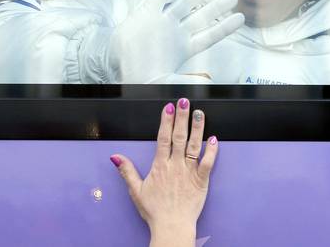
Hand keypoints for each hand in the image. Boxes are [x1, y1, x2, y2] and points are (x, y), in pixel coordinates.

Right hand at [105, 0, 243, 82]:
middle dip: (217, 6)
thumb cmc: (144, 80)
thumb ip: (187, 82)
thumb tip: (208, 84)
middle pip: (200, 17)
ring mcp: (162, 22)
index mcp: (184, 49)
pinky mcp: (145, 13)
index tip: (240, 19)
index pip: (209, 37)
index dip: (224, 28)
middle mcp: (176, 33)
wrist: (122, 71)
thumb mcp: (168, 83)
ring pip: (184, 3)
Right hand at [111, 98, 217, 246]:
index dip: (166, 122)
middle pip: (179, 137)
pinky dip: (212, 151)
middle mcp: (175, 166)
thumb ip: (127, 171)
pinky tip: (214, 139)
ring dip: (197, 128)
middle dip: (181, 117)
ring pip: (194, 146)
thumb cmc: (154, 211)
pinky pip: (208, 163)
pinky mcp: (201, 181)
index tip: (168, 108)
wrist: (171, 227)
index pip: (163, 139)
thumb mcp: (136, 191)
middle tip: (184, 102)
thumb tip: (115, 157)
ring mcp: (189, 172)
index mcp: (160, 167)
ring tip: (199, 113)